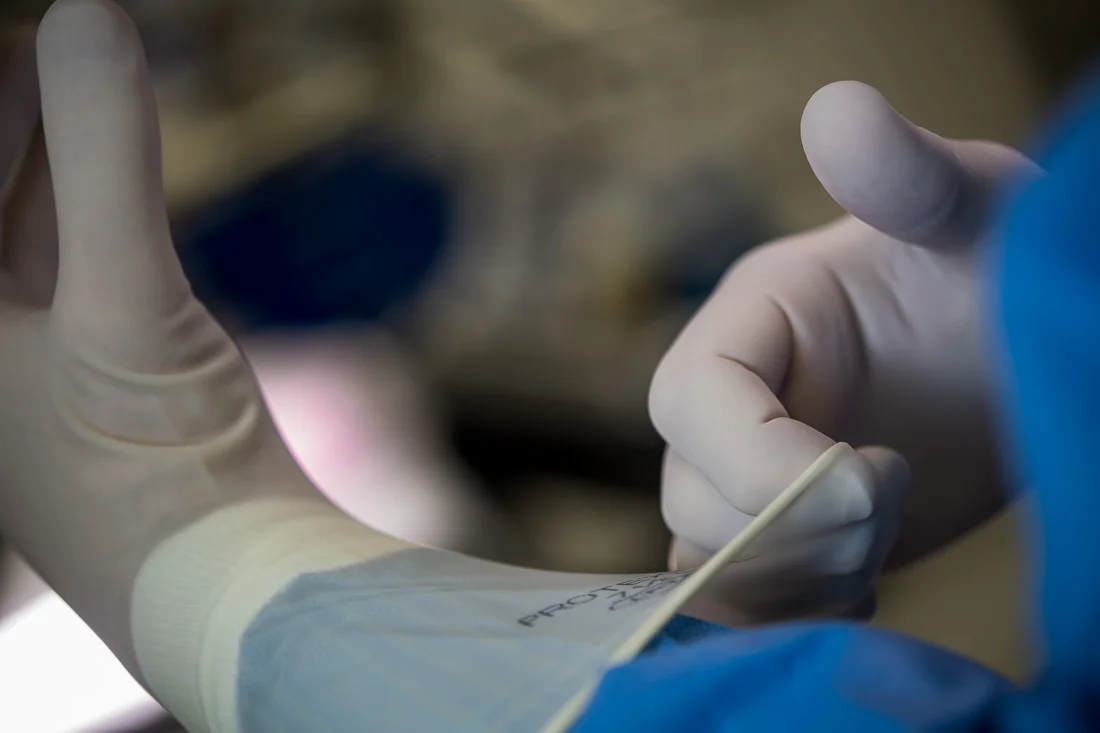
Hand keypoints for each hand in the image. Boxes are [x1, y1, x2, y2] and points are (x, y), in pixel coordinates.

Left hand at [0, 0, 329, 677]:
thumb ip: (108, 163)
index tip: (21, 38)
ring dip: (48, 130)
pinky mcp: (101, 357)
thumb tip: (91, 17)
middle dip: (14, 104)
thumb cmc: (159, 479)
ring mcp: (32, 349)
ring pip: (21, 208)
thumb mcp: (126, 312)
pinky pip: (77, 238)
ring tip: (65, 45)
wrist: (239, 587)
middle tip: (46, 32)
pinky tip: (99, 123)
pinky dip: (92, 178)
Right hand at [650, 81, 1038, 622]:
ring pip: (709, 562)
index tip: (876, 474)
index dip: (761, 461)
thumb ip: (905, 174)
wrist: (1017, 360)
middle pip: (691, 496)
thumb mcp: (972, 213)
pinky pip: (741, 600)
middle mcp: (730, 403)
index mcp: (750, 322)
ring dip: (800, 579)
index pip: (690, 402)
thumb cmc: (1003, 272)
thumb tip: (837, 107)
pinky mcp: (776, 538)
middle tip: (901, 496)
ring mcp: (747, 476)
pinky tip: (864, 580)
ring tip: (885, 537)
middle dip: (798, 530)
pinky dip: (796, 612)